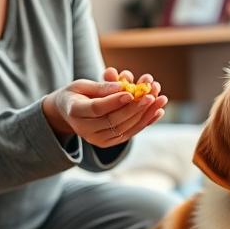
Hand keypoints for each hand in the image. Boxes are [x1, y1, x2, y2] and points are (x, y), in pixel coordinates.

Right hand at [42, 68, 167, 147]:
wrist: (68, 113)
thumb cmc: (77, 94)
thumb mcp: (82, 85)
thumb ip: (101, 87)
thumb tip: (122, 86)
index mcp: (74, 112)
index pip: (97, 108)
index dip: (115, 101)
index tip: (130, 93)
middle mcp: (85, 129)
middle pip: (113, 120)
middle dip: (135, 108)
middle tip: (151, 95)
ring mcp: (98, 139)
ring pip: (125, 128)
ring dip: (145, 114)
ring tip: (161, 100)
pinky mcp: (109, 143)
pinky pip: (130, 133)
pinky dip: (145, 122)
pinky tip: (159, 111)